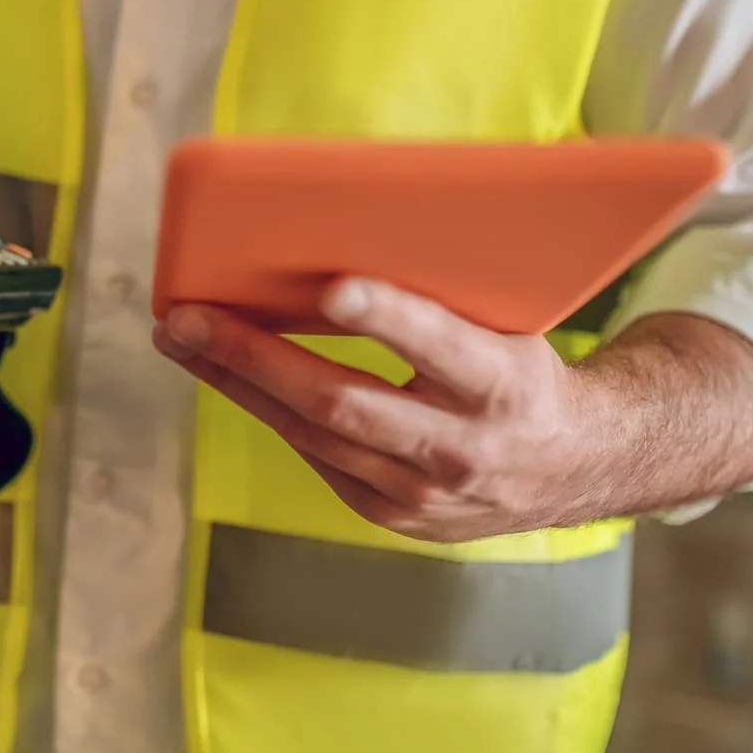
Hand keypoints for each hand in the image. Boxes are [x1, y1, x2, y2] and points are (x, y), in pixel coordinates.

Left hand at [152, 279, 607, 543]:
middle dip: (253, 356)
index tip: (331, 288)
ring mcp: (422, 495)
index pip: (438, 345)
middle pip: (340, 402)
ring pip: (310, 435)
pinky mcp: (393, 516)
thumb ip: (441, 300)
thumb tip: (346, 235)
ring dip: (235, 384)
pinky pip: (316, 457)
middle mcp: (460, 448)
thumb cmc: (524, 371)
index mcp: (500, 385)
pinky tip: (226, 374)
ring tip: (180, 338)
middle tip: (188, 317)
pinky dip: (269, 412)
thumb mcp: (508, 326)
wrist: (572, 466)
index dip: (387, 317)